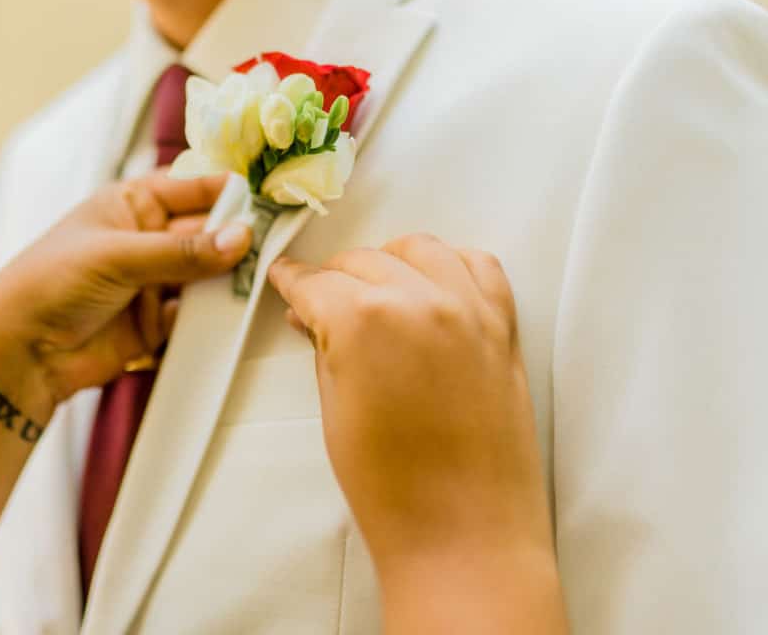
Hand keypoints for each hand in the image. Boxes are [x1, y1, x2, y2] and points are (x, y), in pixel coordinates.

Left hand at [0, 172, 250, 402]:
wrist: (22, 352)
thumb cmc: (52, 281)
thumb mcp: (118, 255)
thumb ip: (182, 252)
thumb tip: (241, 238)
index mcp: (131, 205)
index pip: (191, 188)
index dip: (229, 191)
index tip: (271, 197)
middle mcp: (146, 240)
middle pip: (206, 233)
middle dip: (237, 238)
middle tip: (277, 242)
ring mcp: (153, 283)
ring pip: (207, 276)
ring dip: (230, 279)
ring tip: (263, 279)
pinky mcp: (156, 324)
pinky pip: (197, 316)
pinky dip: (215, 317)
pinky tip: (235, 314)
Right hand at [268, 235, 562, 628]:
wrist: (464, 536)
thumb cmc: (390, 488)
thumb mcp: (334, 410)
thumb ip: (324, 348)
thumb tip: (314, 315)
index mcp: (363, 321)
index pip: (315, 283)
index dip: (292, 282)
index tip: (283, 279)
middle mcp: (419, 301)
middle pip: (363, 261)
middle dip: (334, 277)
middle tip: (319, 299)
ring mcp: (468, 311)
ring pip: (421, 250)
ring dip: (389, 261)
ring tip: (374, 288)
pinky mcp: (503, 329)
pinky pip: (479, 268)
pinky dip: (450, 265)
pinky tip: (432, 284)